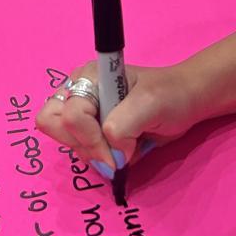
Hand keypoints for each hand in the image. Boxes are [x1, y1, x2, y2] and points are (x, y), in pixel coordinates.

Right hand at [36, 61, 202, 178]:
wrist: (183, 102)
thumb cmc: (168, 96)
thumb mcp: (150, 104)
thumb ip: (124, 125)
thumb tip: (111, 154)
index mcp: (88, 77)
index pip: (70, 114)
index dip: (90, 139)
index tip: (117, 154)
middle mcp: (78, 92)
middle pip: (52, 124)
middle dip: (83, 146)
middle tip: (113, 154)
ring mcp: (82, 112)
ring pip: (65, 141)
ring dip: (93, 154)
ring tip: (122, 150)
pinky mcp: (89, 130)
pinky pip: (79, 151)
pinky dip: (97, 159)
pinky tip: (119, 152)